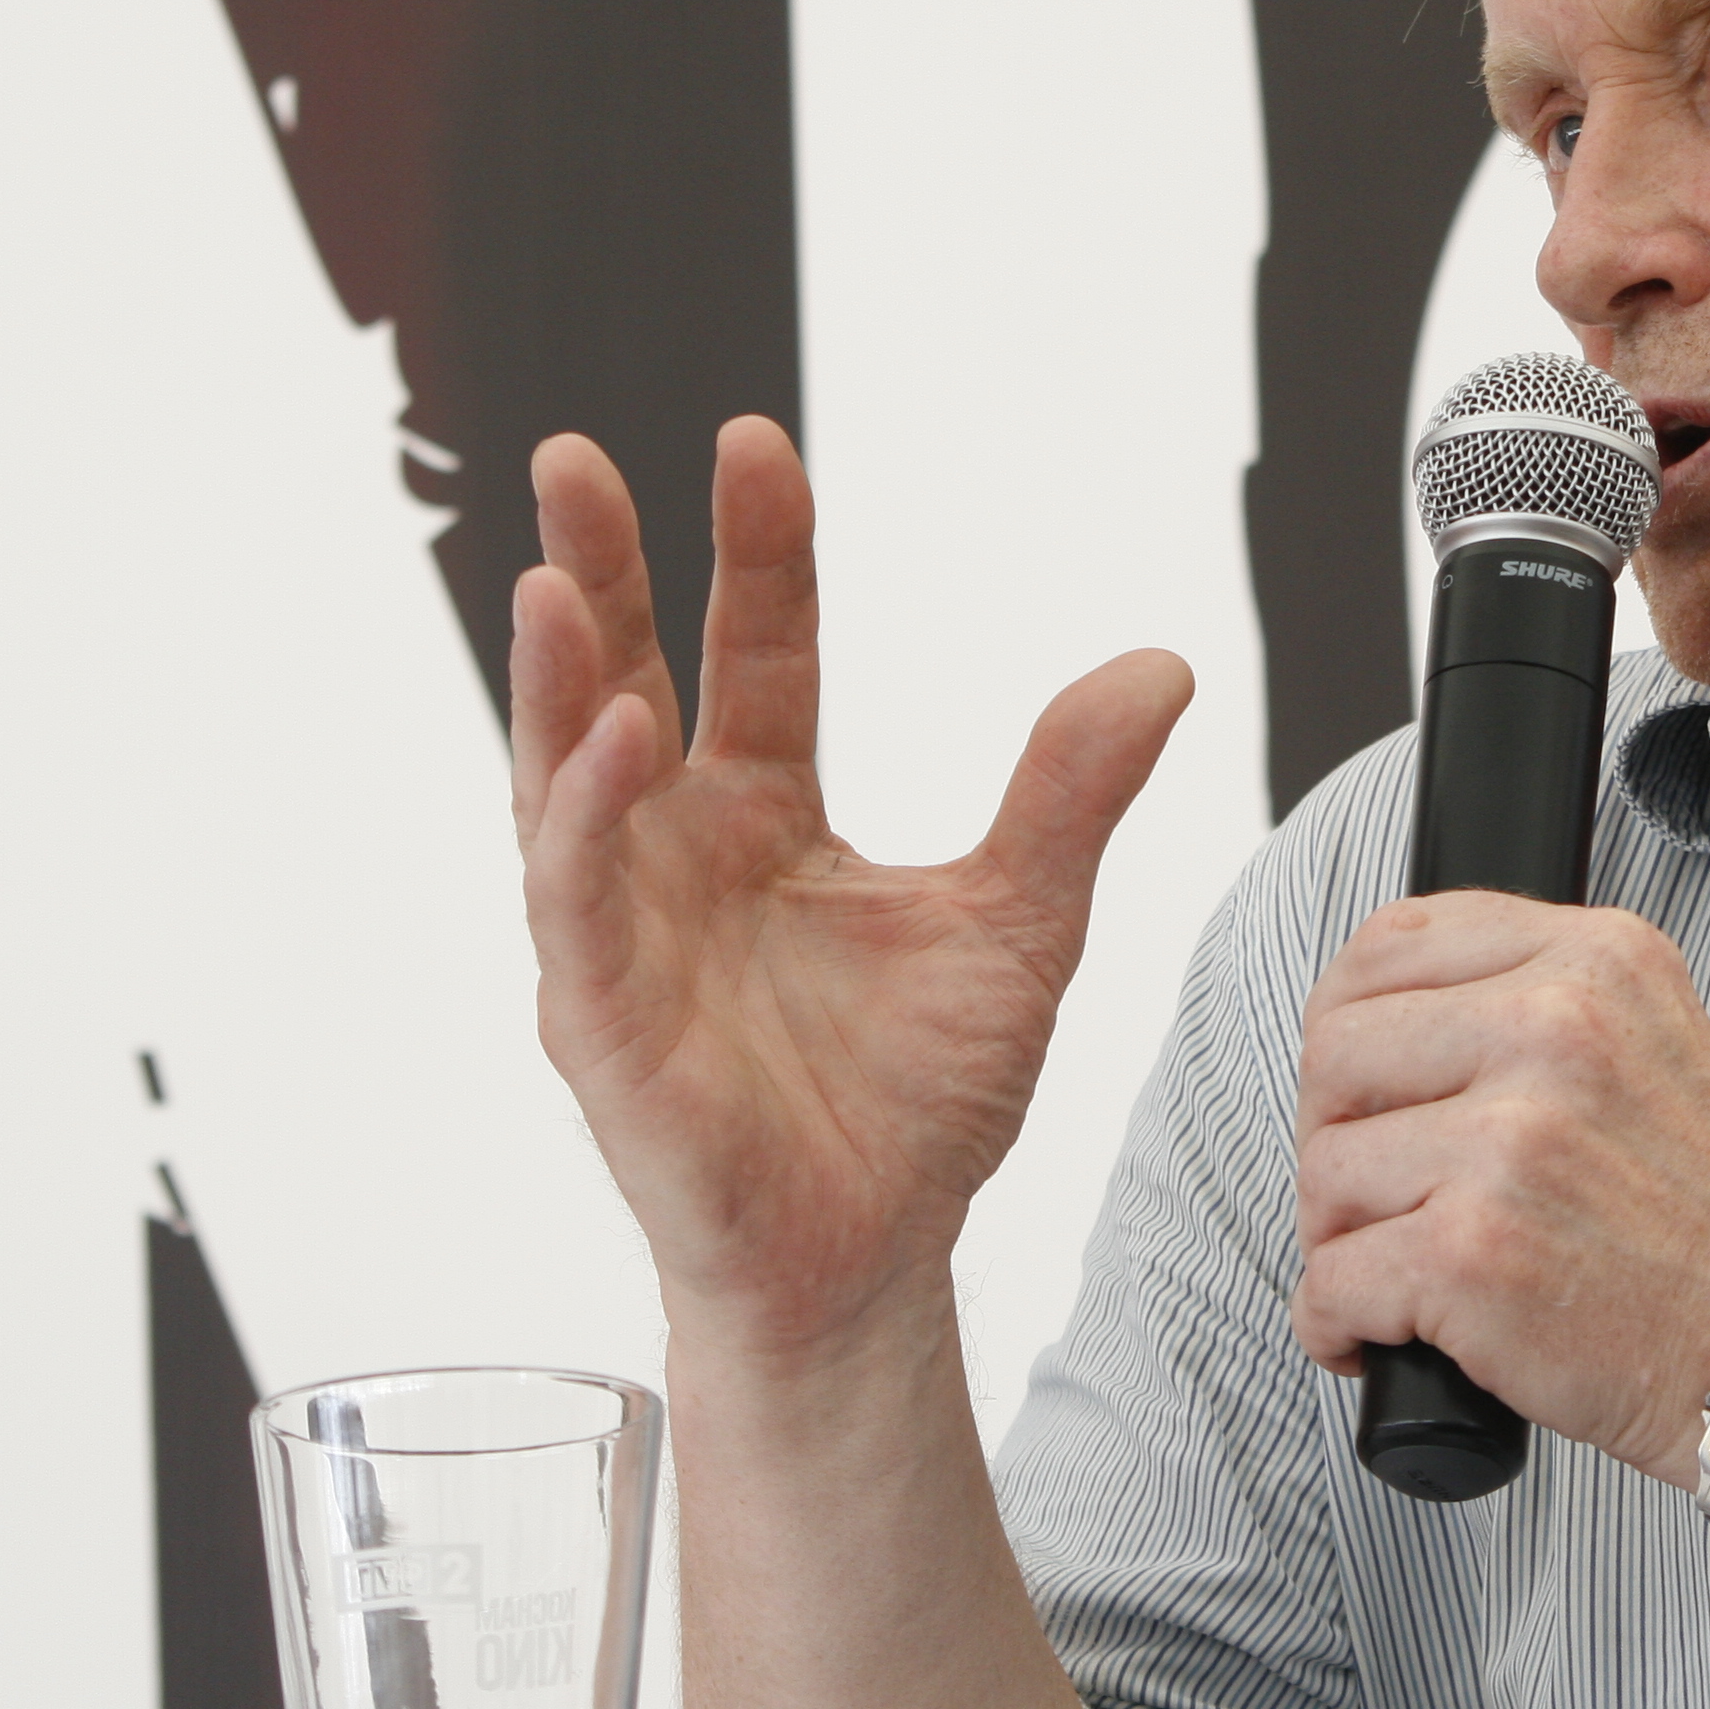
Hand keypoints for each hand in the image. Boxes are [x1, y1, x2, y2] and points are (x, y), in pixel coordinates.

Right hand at [512, 418, 1190, 1362]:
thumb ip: (1069, 794)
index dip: (758, 554)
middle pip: (623, 685)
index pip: (756, 658)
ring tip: (549, 580)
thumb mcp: (1020, 923)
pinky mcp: (605, 1028)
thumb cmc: (916, 1108)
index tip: (756, 443)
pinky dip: (587, 822)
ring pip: (567, 783)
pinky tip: (612, 738)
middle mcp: (678, 860)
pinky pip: (579, 906)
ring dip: (556, 681)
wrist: (875, 1264)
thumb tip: (1160, 663)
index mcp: (764, 821)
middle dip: (597, 572)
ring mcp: (627, 938)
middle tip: (574, 457)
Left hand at [1292, 893, 1709, 1482]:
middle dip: (1335, 1136)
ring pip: (1324, 1171)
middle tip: (1380, 1198)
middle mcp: (1554, 1028)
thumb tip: (1373, 1022)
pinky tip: (1386, 1339)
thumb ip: (1533, 1000)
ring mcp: (1510, 1142)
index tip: (1364, 1089)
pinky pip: (1329, 1282)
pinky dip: (1337, 1326)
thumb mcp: (1654, 1040)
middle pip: (1335, 1052)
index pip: (1387, 943)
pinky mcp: (1473, 1254)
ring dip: (1343, 1240)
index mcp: (1594, 960)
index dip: (1349, 1025)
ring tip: (1405, 1274)